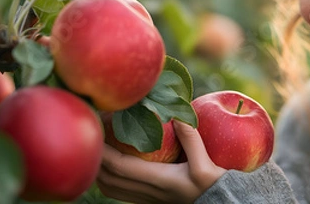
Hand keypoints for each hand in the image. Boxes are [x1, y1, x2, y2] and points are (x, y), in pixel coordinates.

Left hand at [96, 121, 226, 203]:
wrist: (217, 203)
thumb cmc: (211, 184)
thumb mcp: (204, 162)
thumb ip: (190, 138)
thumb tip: (176, 114)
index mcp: (156, 180)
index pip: (117, 166)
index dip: (102, 150)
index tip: (96, 131)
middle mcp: (146, 191)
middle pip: (106, 177)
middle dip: (95, 158)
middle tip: (93, 134)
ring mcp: (145, 198)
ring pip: (109, 187)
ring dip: (99, 169)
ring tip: (98, 148)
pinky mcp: (148, 199)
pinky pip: (118, 191)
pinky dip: (109, 176)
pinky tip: (114, 162)